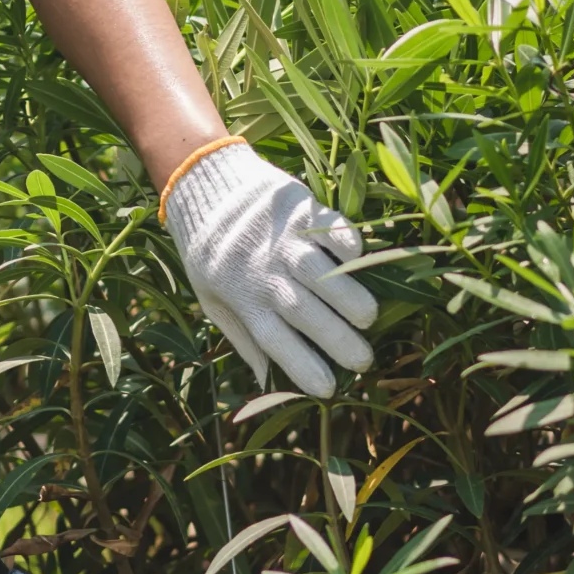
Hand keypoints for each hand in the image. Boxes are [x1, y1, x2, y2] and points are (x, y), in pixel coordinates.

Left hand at [166, 141, 376, 399]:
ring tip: (369, 318)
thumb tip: (266, 382)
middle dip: (338, 340)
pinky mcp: (300, 208)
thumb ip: (242, 337)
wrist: (203, 184)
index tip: (329, 389)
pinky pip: (331, 230)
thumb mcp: (212, 297)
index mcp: (242, 296)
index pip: (274, 341)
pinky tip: (360, 263)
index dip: (303, 367)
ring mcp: (284, 238)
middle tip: (364, 361)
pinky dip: (349, 247)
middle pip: (304, 312)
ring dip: (350, 298)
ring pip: (322, 274)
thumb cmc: (210, 251)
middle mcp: (264, 270)